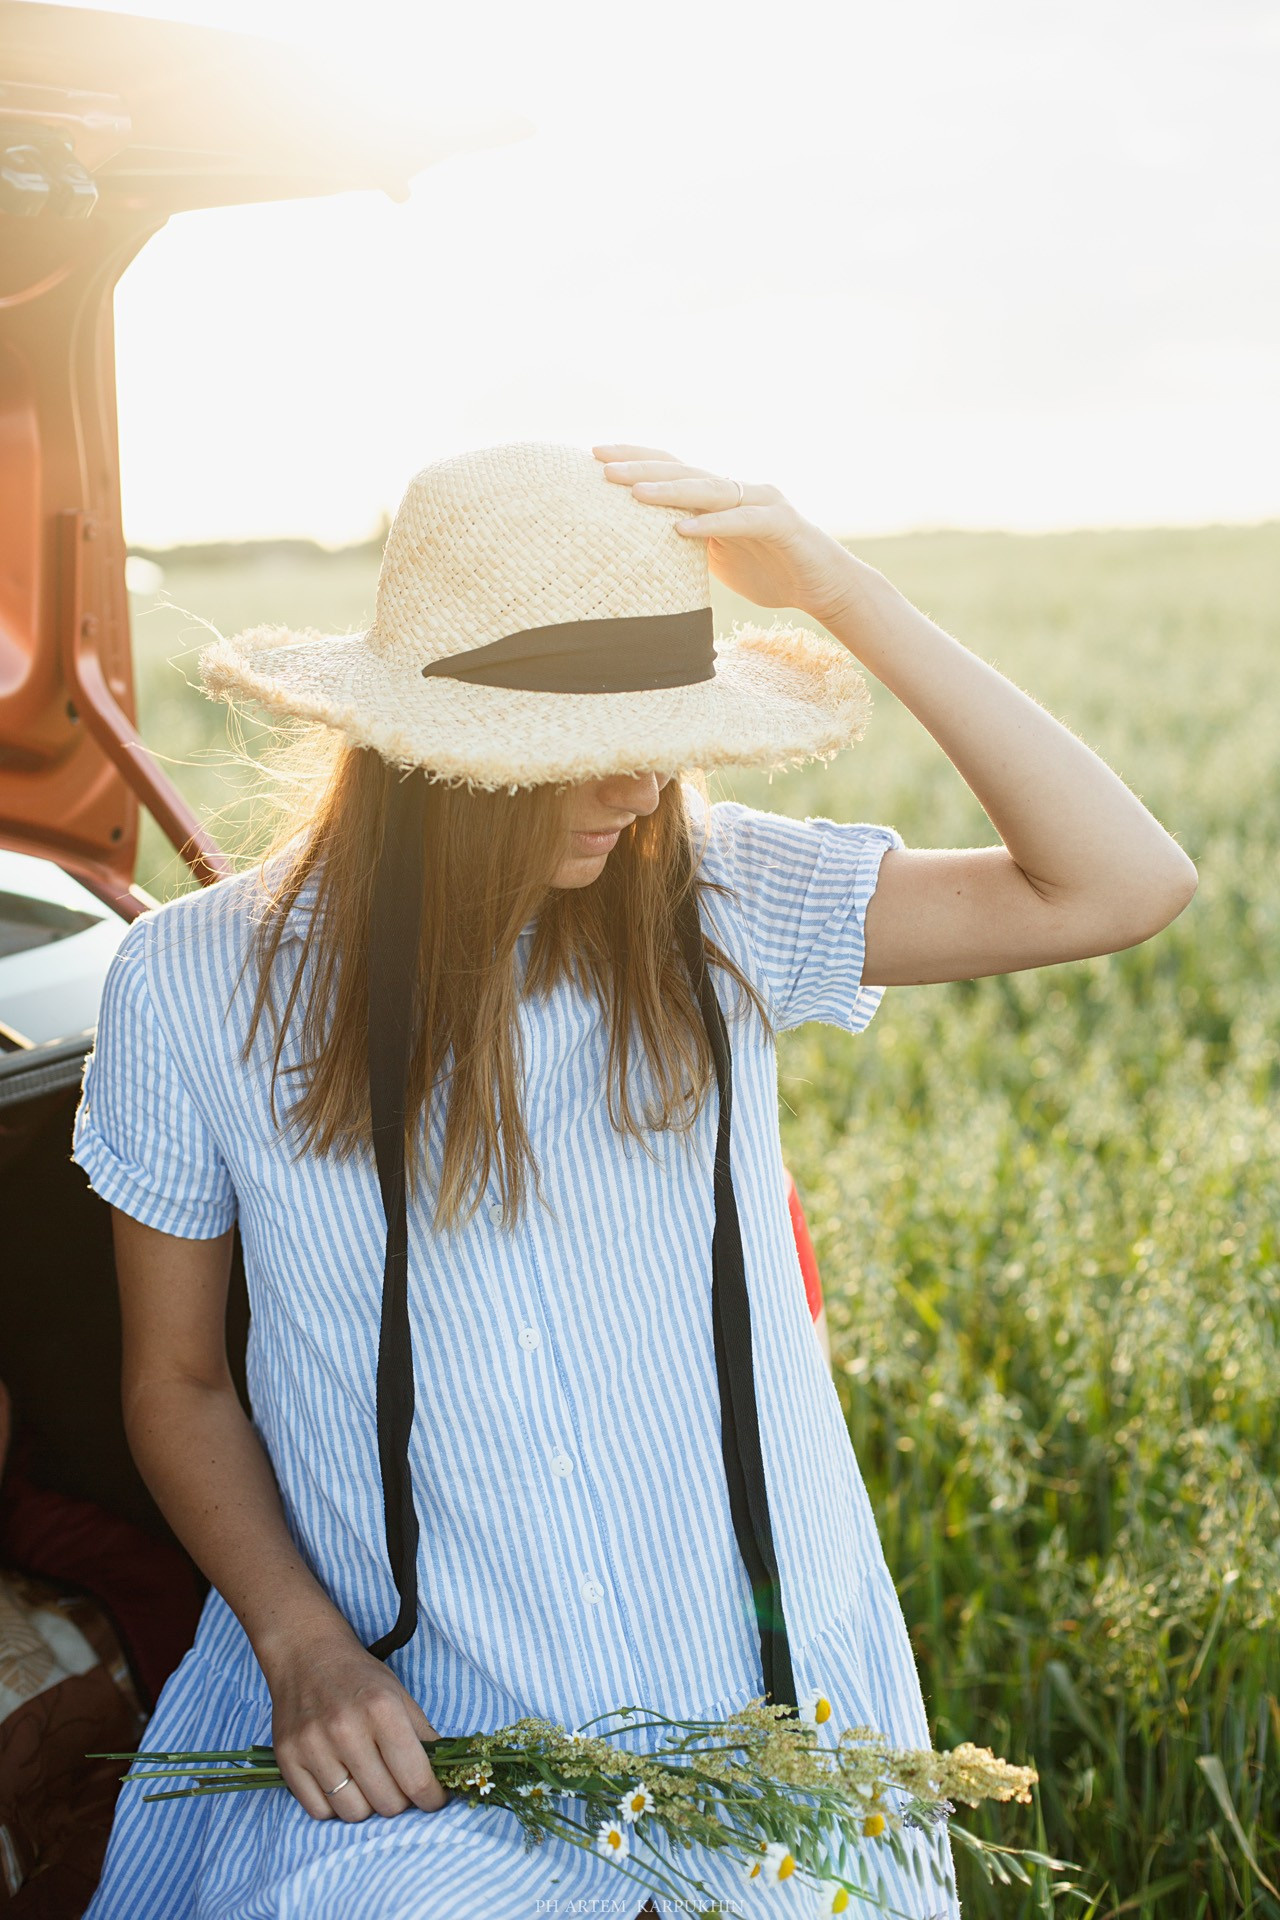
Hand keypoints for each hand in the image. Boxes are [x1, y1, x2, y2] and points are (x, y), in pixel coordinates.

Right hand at [261, 1622, 449, 1822]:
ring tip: (368, 1781)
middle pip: (387, 1803)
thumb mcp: (401, 1696)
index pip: (416, 1780)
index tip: (434, 1799)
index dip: (432, 1798)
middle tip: (398, 1784)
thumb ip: (424, 1738)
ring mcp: (313, 1746)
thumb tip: (446, 1778)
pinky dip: (335, 1806)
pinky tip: (341, 1781)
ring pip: (354, 1813)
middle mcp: (346, 1729)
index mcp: (382, 1709)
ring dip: (367, 1805)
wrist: (307, 1655)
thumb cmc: (360, 1678)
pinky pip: (319, 1812)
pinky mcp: (287, 1759)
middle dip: (400, 1800)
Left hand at [594, 443, 861, 628]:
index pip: (671, 469)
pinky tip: (682, 529)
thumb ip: (684, 545)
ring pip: (709, 489)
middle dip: (641, 467)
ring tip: (634, 493)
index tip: (594, 457)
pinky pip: (742, 520)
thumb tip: (636, 549)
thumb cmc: (767, 571)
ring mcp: (761, 502)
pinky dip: (712, 524)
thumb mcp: (715, 558)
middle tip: (601, 466)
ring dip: (671, 491)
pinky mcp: (782, 523)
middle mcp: (737, 490)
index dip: (635, 460)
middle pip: (683, 471)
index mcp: (718, 496)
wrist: (822, 586)